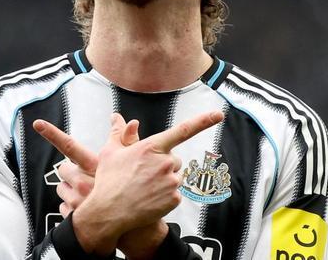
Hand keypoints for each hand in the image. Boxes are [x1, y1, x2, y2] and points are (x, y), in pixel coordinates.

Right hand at [34, 110, 223, 254]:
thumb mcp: (110, 152)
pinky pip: (174, 194)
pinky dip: (164, 197)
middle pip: (174, 159)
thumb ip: (119, 132)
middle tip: (142, 175)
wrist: (109, 213)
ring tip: (143, 189)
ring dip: (164, 181)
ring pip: (175, 177)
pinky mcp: (174, 199)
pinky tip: (149, 200)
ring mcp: (171, 182)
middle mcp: (165, 162)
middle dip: (163, 165)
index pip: (183, 130)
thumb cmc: (108, 180)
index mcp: (152, 147)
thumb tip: (117, 117)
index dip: (203, 121)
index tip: (219, 114)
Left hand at [46, 118, 167, 258]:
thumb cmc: (138, 196)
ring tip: (89, 193)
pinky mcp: (73, 217)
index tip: (38, 124)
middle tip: (86, 175)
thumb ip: (128, 141)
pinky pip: (63, 207)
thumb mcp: (136, 166)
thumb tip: (129, 122)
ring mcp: (77, 202)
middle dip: (71, 170)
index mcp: (96, 167)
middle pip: (63, 169)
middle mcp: (84, 183)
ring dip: (71, 189)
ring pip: (62, 188)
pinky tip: (87, 206)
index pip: (70, 146)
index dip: (52, 133)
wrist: (138, 231)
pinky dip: (72, 206)